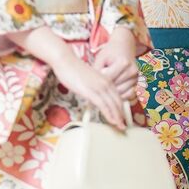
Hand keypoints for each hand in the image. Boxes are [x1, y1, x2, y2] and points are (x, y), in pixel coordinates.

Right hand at [9, 26, 126, 128]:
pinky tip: (112, 121)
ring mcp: (99, 87)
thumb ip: (94, 88)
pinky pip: (103, 105)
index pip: (117, 96)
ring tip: (120, 127)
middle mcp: (106, 83)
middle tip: (123, 126)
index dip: (120, 108)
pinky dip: (109, 114)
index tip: (121, 118)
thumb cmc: (74, 70)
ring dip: (117, 117)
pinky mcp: (91, 91)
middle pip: (117, 102)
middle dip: (121, 115)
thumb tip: (94, 99)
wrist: (66, 61)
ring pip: (112, 105)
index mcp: (106, 80)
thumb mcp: (89, 80)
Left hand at [93, 26, 140, 100]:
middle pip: (115, 88)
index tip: (93, 82)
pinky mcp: (139, 83)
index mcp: (123, 63)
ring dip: (113, 94)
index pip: (108, 79)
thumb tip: (94, 86)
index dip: (99, 82)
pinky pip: (130, 96)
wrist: (124, 46)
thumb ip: (97, 71)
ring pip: (122, 94)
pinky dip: (123, 96)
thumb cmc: (110, 52)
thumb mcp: (101, 58)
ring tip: (107, 88)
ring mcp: (137, 78)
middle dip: (106, 89)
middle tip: (99, 86)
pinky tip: (115, 92)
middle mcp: (133, 71)